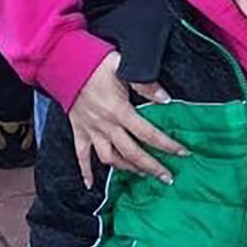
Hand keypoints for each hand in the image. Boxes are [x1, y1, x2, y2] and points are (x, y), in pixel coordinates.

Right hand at [68, 50, 187, 189]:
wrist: (64, 62)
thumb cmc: (96, 63)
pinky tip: (90, 185)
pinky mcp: (78, 131)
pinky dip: (85, 171)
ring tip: (141, 174)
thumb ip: (146, 84)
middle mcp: (106, 125)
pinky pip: (81, 156)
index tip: (183, 153)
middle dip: (151, 167)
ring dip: (126, 169)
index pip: (148, 133)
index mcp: (119, 110)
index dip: (167, 145)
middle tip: (167, 178)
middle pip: (131, 153)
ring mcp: (91, 130)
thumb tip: (166, 99)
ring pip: (109, 158)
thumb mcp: (123, 67)